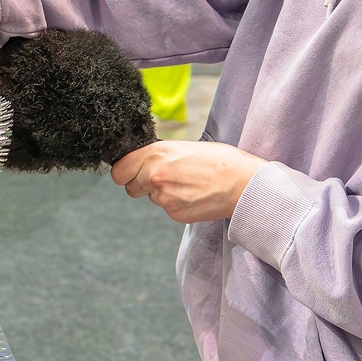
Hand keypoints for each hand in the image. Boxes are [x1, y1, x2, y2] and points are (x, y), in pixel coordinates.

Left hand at [111, 140, 264, 223]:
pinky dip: (176, 203)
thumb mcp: (183, 147)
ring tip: (186, 183)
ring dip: (162, 193)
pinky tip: (193, 194)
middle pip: (130, 187)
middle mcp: (154, 175)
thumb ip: (159, 155)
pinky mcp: (174, 213)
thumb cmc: (218, 160)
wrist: (242, 183)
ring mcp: (164, 197)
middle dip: (142, 184)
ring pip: (151, 198)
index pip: (119, 170)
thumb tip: (143, 162)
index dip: (125, 172)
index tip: (131, 172)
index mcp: (155, 153)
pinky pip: (167, 208)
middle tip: (164, 178)